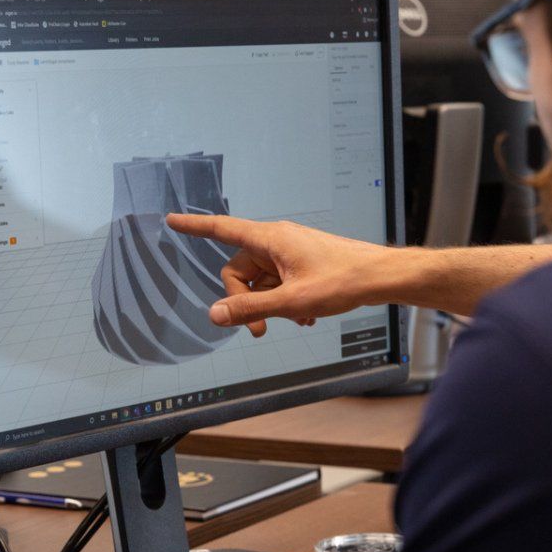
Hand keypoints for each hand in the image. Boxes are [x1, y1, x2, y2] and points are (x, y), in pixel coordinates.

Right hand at [166, 213, 396, 336]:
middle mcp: (276, 241)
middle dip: (245, 301)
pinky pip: (279, 282)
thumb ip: (250, 308)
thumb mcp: (291, 301)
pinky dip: (285, 301)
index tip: (172, 221)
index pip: (221, 229)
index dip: (195, 227)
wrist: (379, 277)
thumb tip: (215, 314)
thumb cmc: (341, 280)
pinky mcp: (302, 263)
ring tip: (296, 321)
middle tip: (263, 330)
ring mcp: (290, 252)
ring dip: (270, 304)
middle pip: (239, 270)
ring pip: (261, 281)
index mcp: (270, 239)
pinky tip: (306, 318)